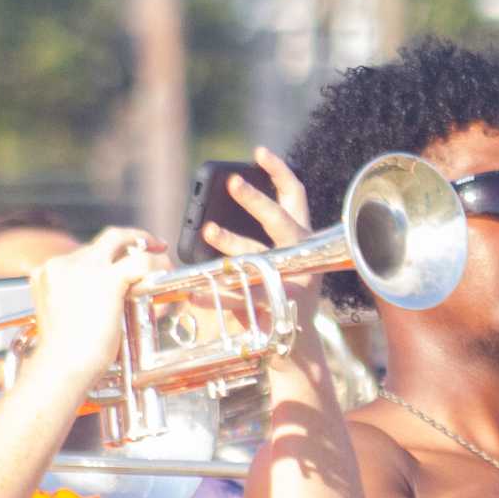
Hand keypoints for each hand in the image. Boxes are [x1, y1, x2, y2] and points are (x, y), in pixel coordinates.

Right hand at [22, 227, 159, 385]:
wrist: (63, 365)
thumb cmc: (64, 354)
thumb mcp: (62, 316)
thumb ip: (76, 298)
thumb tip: (100, 297)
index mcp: (49, 272)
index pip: (84, 252)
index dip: (108, 254)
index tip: (123, 256)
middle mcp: (64, 263)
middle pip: (102, 239)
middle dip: (130, 239)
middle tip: (151, 245)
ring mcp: (84, 268)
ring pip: (121, 240)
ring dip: (144, 248)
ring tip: (161, 257)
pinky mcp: (107, 279)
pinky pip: (140, 261)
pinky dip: (157, 262)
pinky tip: (165, 267)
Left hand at [196, 148, 329, 373]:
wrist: (295, 346)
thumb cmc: (281, 295)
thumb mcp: (276, 260)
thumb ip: (255, 237)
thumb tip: (215, 214)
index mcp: (302, 238)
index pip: (296, 197)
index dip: (279, 172)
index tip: (258, 152)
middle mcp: (303, 256)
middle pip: (281, 220)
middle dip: (256, 201)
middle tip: (230, 183)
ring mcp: (294, 281)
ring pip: (262, 254)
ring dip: (232, 240)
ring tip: (207, 229)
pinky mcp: (280, 307)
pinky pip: (245, 296)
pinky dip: (219, 292)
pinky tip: (195, 289)